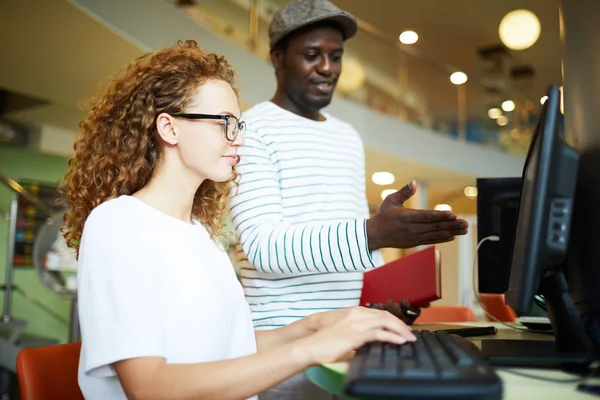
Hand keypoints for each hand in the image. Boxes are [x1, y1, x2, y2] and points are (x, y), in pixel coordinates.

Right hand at [298, 307, 415, 365]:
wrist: (310, 345)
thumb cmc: (324, 341)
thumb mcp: (343, 331)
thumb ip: (357, 331)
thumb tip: (369, 339)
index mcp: (355, 312)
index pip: (380, 313)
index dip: (394, 320)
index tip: (402, 328)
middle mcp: (357, 314)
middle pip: (386, 316)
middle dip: (401, 325)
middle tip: (410, 334)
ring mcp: (357, 324)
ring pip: (386, 322)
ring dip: (400, 330)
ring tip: (410, 338)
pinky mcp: (356, 335)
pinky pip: (379, 334)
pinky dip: (392, 337)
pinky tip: (400, 341)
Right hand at [366, 180, 468, 249]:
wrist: (374, 235)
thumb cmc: (383, 215)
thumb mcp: (390, 200)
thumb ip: (403, 192)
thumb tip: (414, 182)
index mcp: (406, 216)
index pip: (427, 216)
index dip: (441, 215)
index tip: (454, 214)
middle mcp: (412, 228)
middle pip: (435, 226)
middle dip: (452, 225)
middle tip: (465, 224)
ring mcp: (414, 237)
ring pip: (436, 234)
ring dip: (451, 232)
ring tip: (464, 230)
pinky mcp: (414, 242)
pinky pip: (431, 240)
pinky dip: (442, 238)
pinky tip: (452, 236)